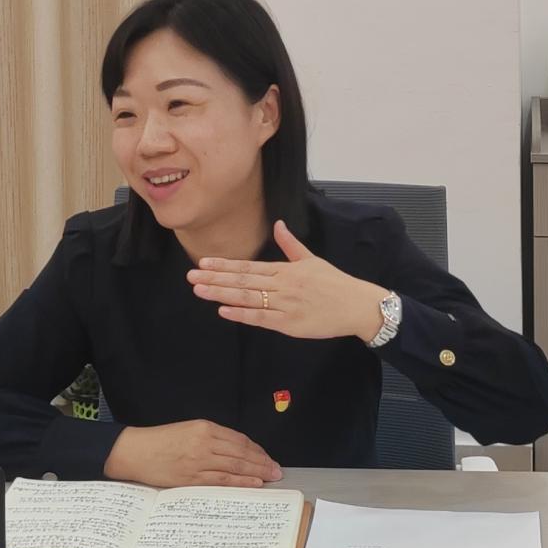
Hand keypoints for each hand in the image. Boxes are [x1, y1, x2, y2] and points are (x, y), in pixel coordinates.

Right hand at [103, 420, 282, 487]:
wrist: (135, 451)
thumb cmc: (160, 441)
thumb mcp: (188, 430)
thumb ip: (211, 438)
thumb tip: (235, 452)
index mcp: (204, 427)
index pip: (239, 439)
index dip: (257, 450)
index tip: (267, 457)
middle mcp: (204, 442)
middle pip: (241, 452)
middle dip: (262, 461)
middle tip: (277, 469)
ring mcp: (199, 460)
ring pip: (235, 466)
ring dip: (256, 472)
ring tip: (271, 477)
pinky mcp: (192, 477)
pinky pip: (222, 480)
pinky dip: (241, 482)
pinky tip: (253, 483)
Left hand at [187, 220, 385, 340]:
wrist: (356, 305)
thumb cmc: (334, 282)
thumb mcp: (312, 259)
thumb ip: (291, 244)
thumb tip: (278, 224)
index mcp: (285, 269)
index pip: (248, 266)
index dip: (224, 265)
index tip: (203, 263)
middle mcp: (282, 285)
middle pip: (243, 281)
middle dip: (215, 279)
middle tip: (191, 277)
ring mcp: (285, 305)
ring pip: (248, 299)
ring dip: (222, 295)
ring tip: (200, 291)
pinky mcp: (290, 324)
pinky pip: (261, 319)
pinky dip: (242, 315)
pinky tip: (224, 311)